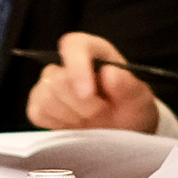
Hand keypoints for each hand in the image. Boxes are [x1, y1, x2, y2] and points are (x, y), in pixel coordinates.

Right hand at [26, 32, 158, 132]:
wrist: (124, 131)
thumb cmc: (131, 108)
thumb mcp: (139, 99)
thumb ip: (128, 85)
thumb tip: (110, 73)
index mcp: (95, 52)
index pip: (75, 46)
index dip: (77, 67)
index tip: (87, 93)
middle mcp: (69, 64)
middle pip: (58, 78)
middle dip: (82, 104)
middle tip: (103, 112)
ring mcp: (51, 84)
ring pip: (45, 96)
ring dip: (72, 115)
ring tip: (93, 120)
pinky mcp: (40, 105)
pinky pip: (38, 112)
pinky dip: (58, 123)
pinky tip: (76, 126)